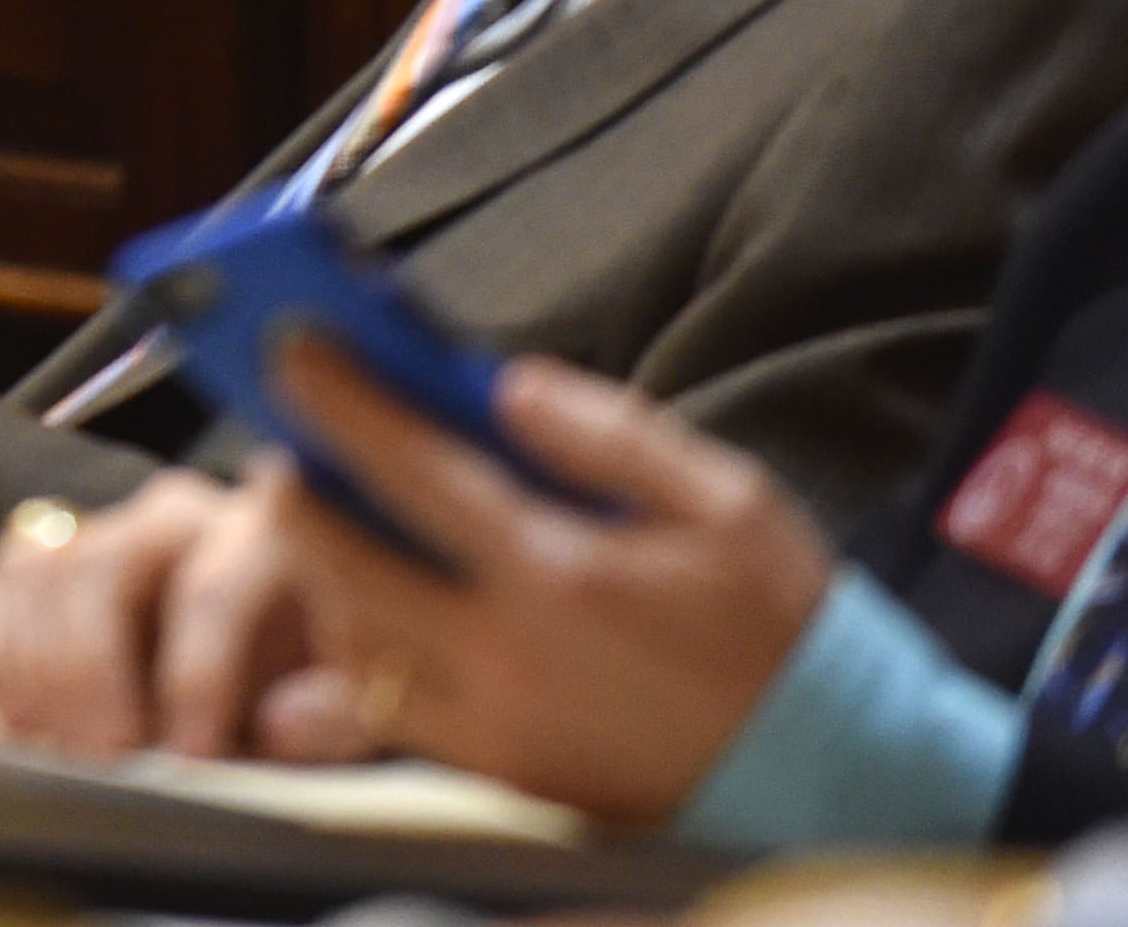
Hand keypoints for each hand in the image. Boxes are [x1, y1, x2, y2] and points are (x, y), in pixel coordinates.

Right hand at [0, 468, 319, 758]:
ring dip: (37, 676)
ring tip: (66, 753)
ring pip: (33, 577)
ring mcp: (94, 530)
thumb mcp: (341, 707)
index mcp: (253, 535)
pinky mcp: (33, 563)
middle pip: (99, 569)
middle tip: (105, 759)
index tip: (191, 760)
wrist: (249, 663)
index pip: (210, 590)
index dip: (196, 680)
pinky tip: (28, 726)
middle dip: (92, 675)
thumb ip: (328, 715)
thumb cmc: (297, 684)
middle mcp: (165, 517)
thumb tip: (283, 720)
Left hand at [256, 338, 834, 826]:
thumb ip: (610, 435)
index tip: (291, 351)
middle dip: (296, 495)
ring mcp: (495, 726)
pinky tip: (380, 608)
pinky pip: (390, 712)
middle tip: (290, 447)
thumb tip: (507, 385)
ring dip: (324, 578)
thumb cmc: (781, 628)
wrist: (837, 776)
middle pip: (342, 563)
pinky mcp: (502, 776)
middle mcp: (505, 655)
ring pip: (353, 644)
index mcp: (558, 573)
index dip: (340, 403)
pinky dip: (364, 654)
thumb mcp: (729, 503)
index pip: (411, 469)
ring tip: (334, 523)